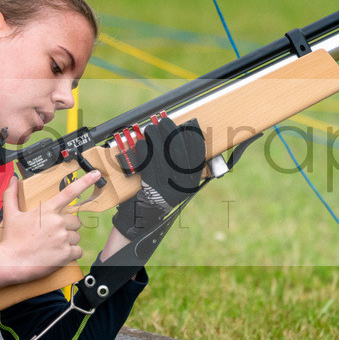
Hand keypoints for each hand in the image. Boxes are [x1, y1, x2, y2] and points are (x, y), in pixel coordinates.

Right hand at [0, 171, 100, 288]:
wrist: (11, 262)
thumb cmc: (11, 240)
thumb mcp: (10, 214)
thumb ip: (12, 194)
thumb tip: (14, 180)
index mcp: (47, 210)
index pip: (69, 191)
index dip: (85, 181)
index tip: (96, 174)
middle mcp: (58, 222)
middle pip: (75, 221)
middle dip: (67, 227)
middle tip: (52, 234)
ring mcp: (63, 238)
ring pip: (77, 236)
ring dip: (69, 241)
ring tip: (52, 245)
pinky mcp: (66, 254)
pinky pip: (78, 251)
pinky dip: (71, 254)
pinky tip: (58, 254)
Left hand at [112, 117, 206, 240]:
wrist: (142, 219)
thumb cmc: (156, 194)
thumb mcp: (172, 180)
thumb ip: (177, 163)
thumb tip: (176, 135)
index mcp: (192, 181)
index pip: (197, 155)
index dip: (191, 137)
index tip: (185, 125)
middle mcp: (183, 185)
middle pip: (179, 153)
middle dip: (171, 133)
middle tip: (163, 121)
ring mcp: (168, 188)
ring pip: (162, 157)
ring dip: (155, 139)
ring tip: (150, 128)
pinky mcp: (152, 189)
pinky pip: (148, 166)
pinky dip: (144, 152)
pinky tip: (141, 144)